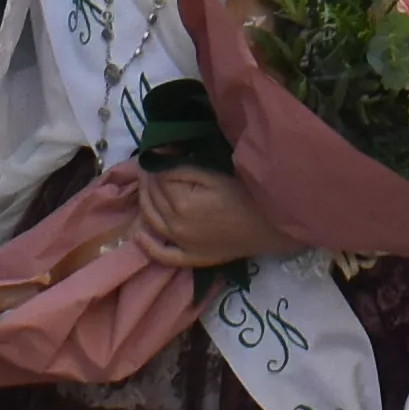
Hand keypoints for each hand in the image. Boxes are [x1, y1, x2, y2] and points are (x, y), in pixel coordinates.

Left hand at [134, 165, 278, 267]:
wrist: (269, 224)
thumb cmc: (245, 194)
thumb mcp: (213, 174)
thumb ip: (181, 166)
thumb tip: (156, 154)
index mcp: (180, 202)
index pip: (158, 179)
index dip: (155, 163)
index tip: (155, 151)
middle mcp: (175, 226)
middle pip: (153, 198)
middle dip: (148, 179)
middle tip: (148, 165)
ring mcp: (181, 245)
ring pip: (152, 221)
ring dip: (144, 203)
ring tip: (145, 187)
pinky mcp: (191, 258)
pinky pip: (163, 255)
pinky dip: (148, 246)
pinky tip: (139, 235)